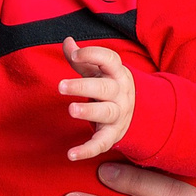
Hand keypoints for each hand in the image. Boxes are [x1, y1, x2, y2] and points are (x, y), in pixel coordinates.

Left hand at [58, 38, 133, 160]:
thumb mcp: (96, 70)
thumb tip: (68, 42)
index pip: (109, 59)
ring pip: (106, 113)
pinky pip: (101, 143)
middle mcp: (120, 93)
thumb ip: (80, 58)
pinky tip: (71, 154)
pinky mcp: (113, 134)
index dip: (93, 55)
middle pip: (104, 88)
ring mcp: (118, 114)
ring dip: (89, 112)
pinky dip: (87, 150)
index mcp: (117, 73)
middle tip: (61, 86)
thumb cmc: (108, 84)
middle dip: (83, 86)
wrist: (135, 110)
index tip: (76, 55)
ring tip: (72, 109)